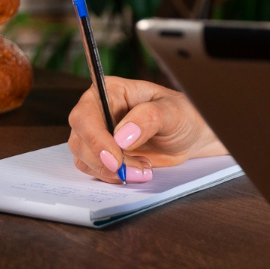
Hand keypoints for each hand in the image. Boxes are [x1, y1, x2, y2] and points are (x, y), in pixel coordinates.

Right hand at [67, 75, 226, 183]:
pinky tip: (138, 171)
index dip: (94, 138)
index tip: (114, 158)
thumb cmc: (182, 115)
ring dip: (110, 171)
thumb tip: (121, 136)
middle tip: (130, 171)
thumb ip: (148, 118)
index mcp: (110, 91)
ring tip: (143, 169)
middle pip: (79, 140)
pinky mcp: (103, 155)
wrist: (190, 136)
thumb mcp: (172, 112)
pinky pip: (95, 170)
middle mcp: (98, 112)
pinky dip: (113, 176)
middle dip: (104, 161)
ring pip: (84, 158)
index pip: (86, 114)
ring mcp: (98, 135)